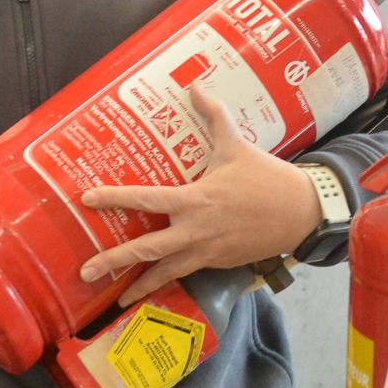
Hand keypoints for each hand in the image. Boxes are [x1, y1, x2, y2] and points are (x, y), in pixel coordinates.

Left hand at [76, 85, 321, 301]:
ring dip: (138, 286)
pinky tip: (150, 291)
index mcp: (195, 200)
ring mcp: (206, 252)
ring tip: (114, 301)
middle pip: (147, 250)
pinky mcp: (217, 263)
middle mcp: (195, 231)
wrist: (302, 213)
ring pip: (165, 272)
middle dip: (114, 261)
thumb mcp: (237, 143)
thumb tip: (195, 85)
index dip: (115, 198)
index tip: (88, 200)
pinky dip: (167, 283)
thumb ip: (213, 115)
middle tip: (84, 272)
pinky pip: (185, 274)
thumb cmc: (266, 178)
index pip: (146, 199)